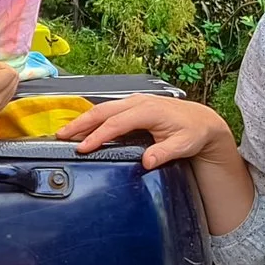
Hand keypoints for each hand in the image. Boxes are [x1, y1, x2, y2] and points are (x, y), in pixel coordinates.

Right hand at [56, 94, 236, 169]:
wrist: (202, 121)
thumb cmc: (193, 132)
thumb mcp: (183, 145)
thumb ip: (164, 153)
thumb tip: (147, 162)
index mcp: (148, 110)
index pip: (115, 124)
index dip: (97, 136)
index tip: (83, 148)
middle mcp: (139, 103)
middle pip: (102, 112)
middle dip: (80, 124)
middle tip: (61, 136)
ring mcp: (134, 102)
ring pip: (102, 109)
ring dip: (83, 120)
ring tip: (65, 132)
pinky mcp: (133, 106)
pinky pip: (108, 110)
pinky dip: (93, 118)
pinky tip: (83, 127)